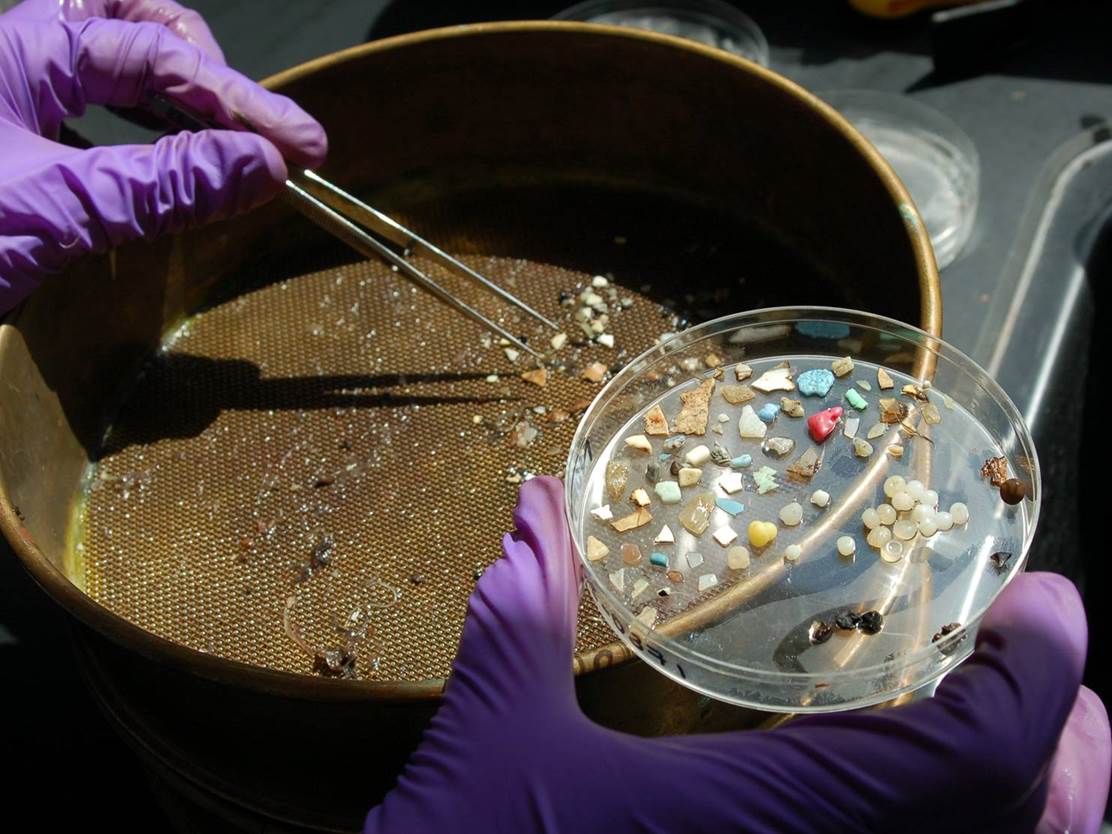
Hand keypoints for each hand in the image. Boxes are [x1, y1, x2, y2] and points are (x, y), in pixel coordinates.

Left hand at [0, 0, 326, 313]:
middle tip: (259, 134)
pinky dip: (141, 138)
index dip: (238, 104)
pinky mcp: (7, 151)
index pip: (158, 54)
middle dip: (205, 73)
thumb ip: (160, 186)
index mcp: (14, 47)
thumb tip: (261, 166)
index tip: (299, 153)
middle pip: (133, 23)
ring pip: (110, 66)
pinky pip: (89, 119)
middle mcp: (10, 57)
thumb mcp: (49, 212)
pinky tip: (165, 170)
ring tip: (230, 146)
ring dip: (176, 102)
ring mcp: (6, 99)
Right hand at [365, 476, 1110, 833]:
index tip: (1038, 597)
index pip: (974, 754)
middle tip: (1032, 650)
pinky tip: (929, 812)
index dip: (1038, 670)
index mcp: (774, 828)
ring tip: (1025, 730)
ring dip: (1048, 806)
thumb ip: (526, 611)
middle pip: (1036, 829)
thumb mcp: (495, 740)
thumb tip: (535, 504)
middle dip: (1063, 730)